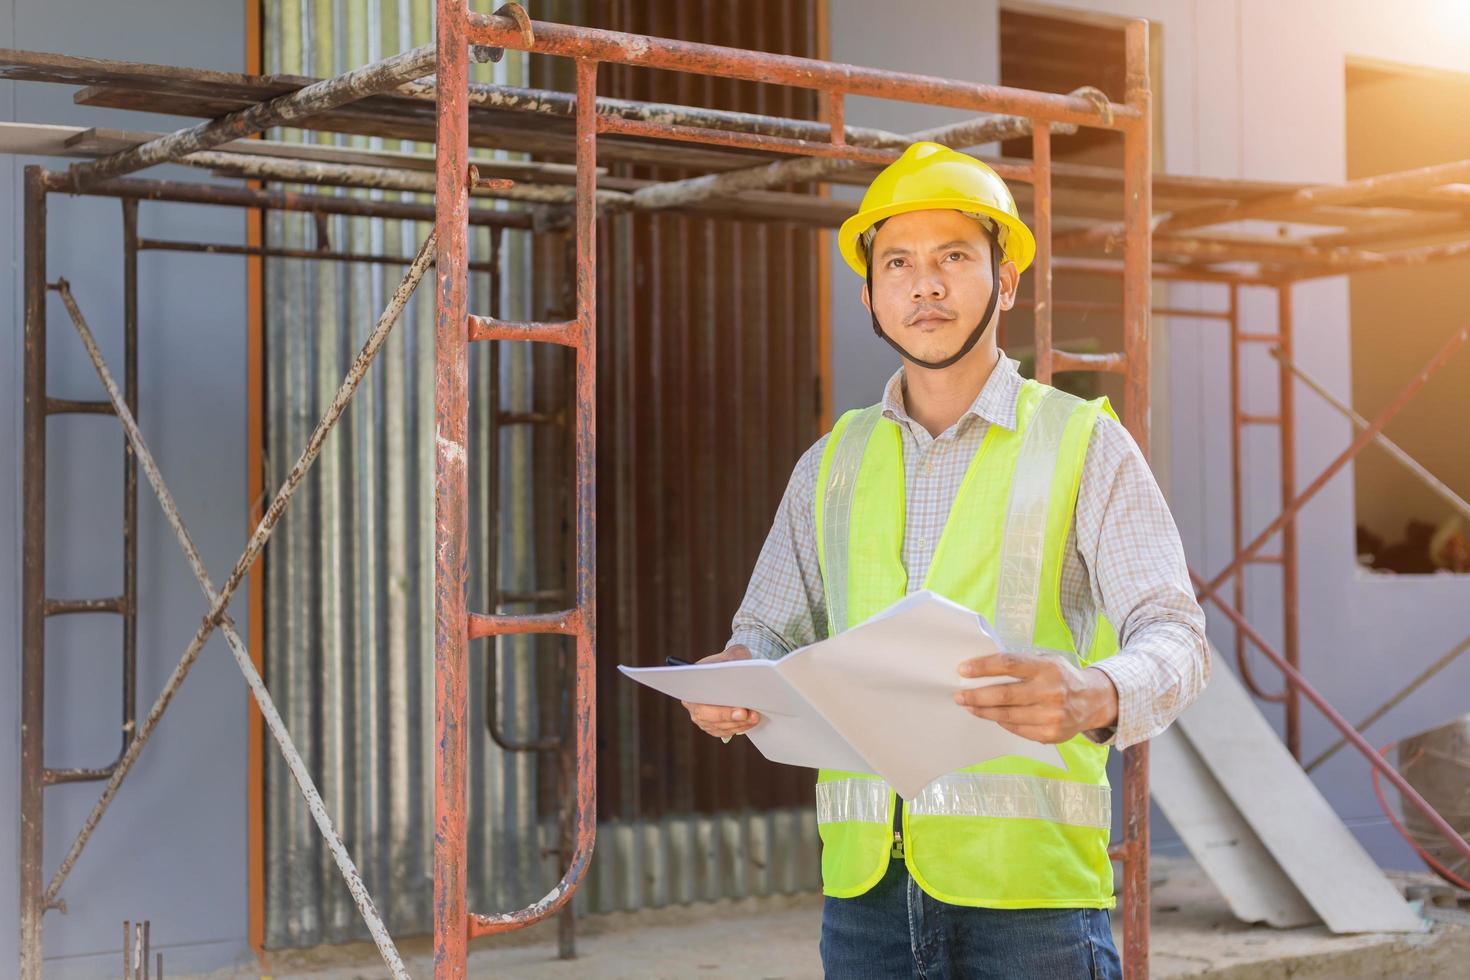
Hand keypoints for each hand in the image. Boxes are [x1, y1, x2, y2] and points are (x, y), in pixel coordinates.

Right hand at [680, 645, 762, 739]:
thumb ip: (737, 656)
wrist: (733, 671)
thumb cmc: (731, 661)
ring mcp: (703, 719)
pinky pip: (726, 731)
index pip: (698, 699)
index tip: (736, 707)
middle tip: (745, 713)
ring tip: (755, 716)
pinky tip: (752, 720)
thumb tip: (742, 667)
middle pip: (707, 716)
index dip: (716, 705)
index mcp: (691, 685)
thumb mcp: (734, 654)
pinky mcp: (715, 727)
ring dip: (738, 723)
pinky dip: (739, 727)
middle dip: (728, 716)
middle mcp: (693, 705)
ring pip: (718, 726)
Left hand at [952, 651, 1117, 743]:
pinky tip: (992, 716)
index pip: (1008, 664)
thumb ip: (1022, 664)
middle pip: (1004, 694)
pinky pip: (1017, 728)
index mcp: (1047, 668)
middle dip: (976, 695)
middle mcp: (1050, 691)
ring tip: (969, 706)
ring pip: (1007, 715)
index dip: (983, 667)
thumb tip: (983, 669)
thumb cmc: (1062, 677)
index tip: (963, 670)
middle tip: (959, 695)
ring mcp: (1051, 715)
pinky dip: (1002, 722)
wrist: (1093, 701)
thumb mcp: (1047, 661)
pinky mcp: (1051, 734)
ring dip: (984, 711)